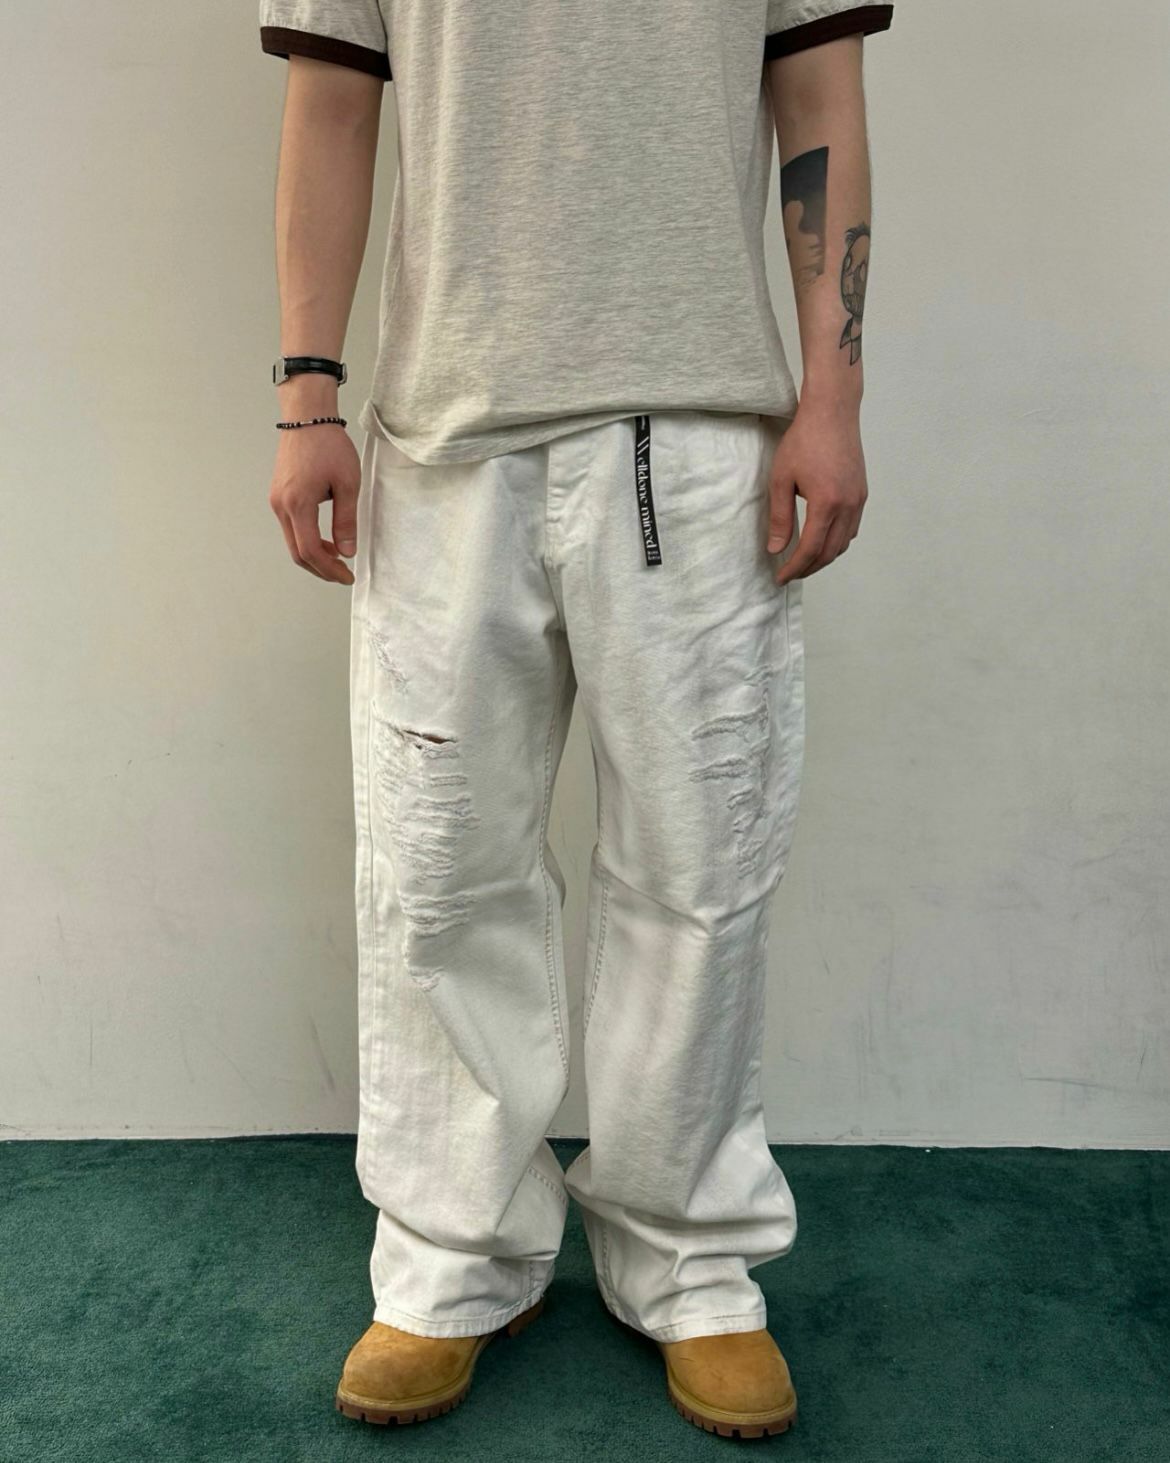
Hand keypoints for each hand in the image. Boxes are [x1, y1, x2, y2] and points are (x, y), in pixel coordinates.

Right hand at [268, 425, 359, 584]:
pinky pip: (290, 527)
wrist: (307, 417)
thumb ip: (346, 520)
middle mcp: (281, 506)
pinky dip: (306, 539)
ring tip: (337, 557)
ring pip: (292, 541)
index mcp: (298, 505)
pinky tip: (325, 539)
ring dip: (314, 555)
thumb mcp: (348, 484)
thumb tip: (347, 551)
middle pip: (297, 553)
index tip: (347, 576)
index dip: (329, 569)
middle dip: (320, 568)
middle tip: (343, 573)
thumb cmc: (329, 446)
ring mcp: (276, 501)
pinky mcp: (278, 495)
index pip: (310, 551)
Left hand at [766, 401, 867, 584]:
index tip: (780, 578)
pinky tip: (821, 539)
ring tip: (803, 561)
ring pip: (843, 543)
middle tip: (790, 574)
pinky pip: (851, 528)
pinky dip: (836, 541)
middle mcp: (848, 506)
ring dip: (824, 557)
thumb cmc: (804, 440)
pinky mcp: (862, 493)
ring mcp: (858, 500)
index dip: (794, 568)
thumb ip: (780, 517)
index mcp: (827, 504)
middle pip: (830, 552)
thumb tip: (776, 549)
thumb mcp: (781, 478)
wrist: (833, 412)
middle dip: (809, 568)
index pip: (810, 549)